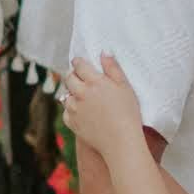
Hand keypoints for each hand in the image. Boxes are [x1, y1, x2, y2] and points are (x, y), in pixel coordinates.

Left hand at [63, 49, 144, 165]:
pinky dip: (71, 110)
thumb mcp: (125, 87)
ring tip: (82, 96)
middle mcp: (81, 93)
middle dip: (73, 75)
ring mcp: (74, 109)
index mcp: (94, 82)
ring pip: (65, 95)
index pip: (78, 65)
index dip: (79, 62)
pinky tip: (81, 112)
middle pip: (68, 78)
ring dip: (71, 93)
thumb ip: (113, 68)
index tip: (81, 64)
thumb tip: (103, 52)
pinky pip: (66, 112)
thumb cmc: (128, 113)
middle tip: (80, 78)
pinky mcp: (72, 123)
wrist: (122, 141)